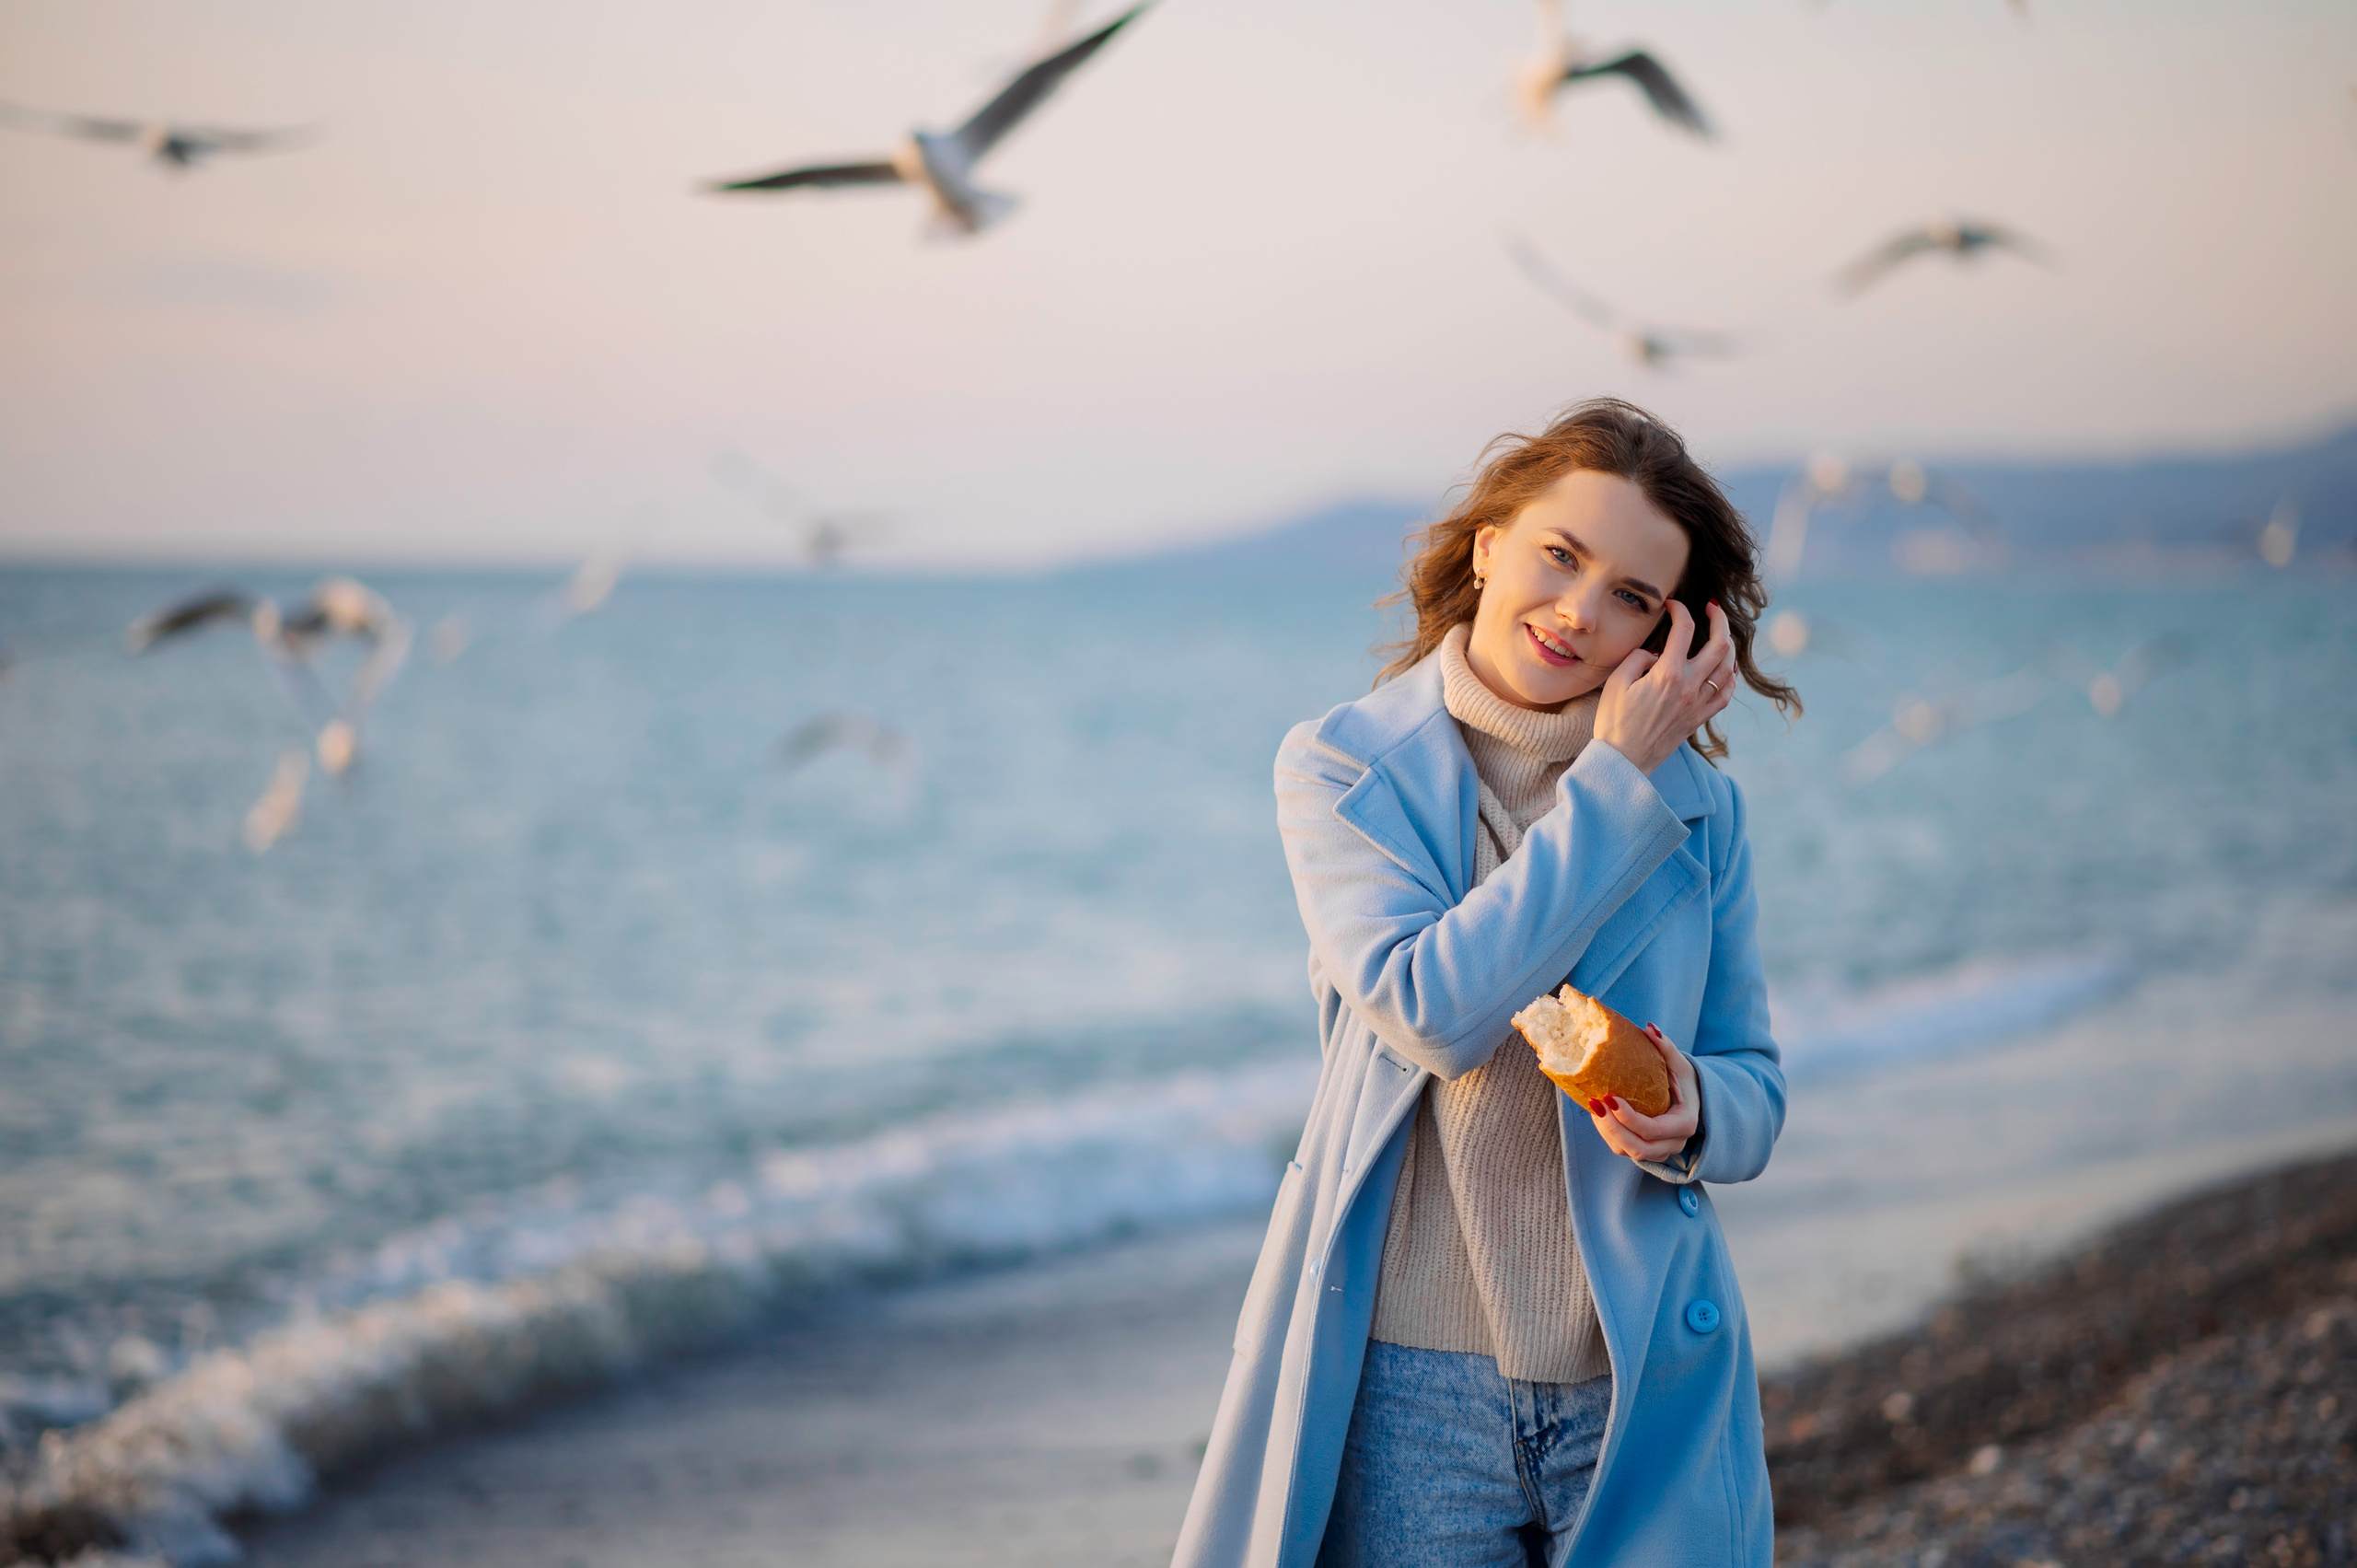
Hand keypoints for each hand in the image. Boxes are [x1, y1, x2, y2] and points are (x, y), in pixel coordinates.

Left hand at [1583, 1024, 1698, 1164]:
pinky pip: (1623, 1149)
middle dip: (1613, 1128)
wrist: (1691, 1100)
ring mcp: (1660, 1151)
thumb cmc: (1685, 1082)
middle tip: (1595, 1103)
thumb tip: (1649, 1028)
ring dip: (1607, 1131)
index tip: (1610, 1098)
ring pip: (1628, 1151)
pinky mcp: (1646, 1152)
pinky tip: (1598, 1113)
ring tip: (1593, 1106)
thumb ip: (1667, 1047)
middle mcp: (1674, 1143)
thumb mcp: (1680, 1064)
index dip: (1629, 1118)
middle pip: (1639, 1148)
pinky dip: (1608, 1133)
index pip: (1654, 1130)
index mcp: (1684, 1123)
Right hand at [1593, 600, 1735, 773]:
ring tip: (1719, 634)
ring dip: (1728, 645)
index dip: (1680, 610)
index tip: (1672, 605)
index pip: (1684, 630)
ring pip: (1728, 667)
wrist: (1623, 761)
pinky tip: (1725, 668)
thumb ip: (1637, 659)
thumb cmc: (1614, 722)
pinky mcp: (1699, 719)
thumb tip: (1655, 653)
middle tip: (1712, 608)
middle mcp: (1690, 687)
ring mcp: (1698, 704)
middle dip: (1719, 619)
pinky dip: (1729, 676)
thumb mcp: (1616, 683)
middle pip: (1720, 644)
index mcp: (1668, 675)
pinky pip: (1725, 694)